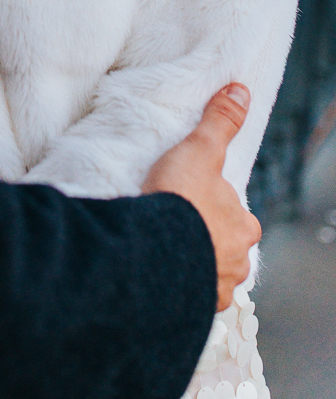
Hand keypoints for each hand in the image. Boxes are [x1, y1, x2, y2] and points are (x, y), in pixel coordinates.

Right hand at [142, 83, 261, 309]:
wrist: (153, 251)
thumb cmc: (181, 201)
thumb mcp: (199, 151)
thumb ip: (219, 123)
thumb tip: (240, 91)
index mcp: (244, 228)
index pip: (238, 217)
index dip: (216, 208)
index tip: (193, 202)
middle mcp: (237, 264)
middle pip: (225, 249)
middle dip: (205, 241)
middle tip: (174, 226)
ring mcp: (215, 289)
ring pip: (207, 275)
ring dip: (190, 266)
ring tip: (160, 251)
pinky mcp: (189, 308)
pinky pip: (184, 298)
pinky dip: (173, 289)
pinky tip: (154, 277)